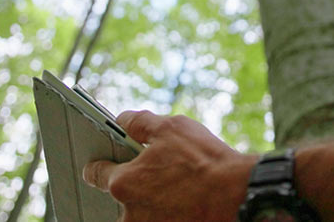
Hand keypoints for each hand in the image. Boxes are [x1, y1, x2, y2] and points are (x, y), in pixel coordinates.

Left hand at [82, 110, 257, 221]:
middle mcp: (130, 214)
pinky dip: (167, 212)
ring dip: (150, 203)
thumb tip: (122, 121)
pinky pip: (159, 221)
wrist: (239, 195)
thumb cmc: (204, 161)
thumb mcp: (170, 127)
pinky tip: (183, 201)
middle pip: (120, 197)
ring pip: (140, 214)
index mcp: (123, 183)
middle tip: (155, 173)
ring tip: (174, 189)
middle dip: (133, 185)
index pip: (95, 174)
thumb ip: (138, 123)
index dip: (100, 164)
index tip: (103, 163)